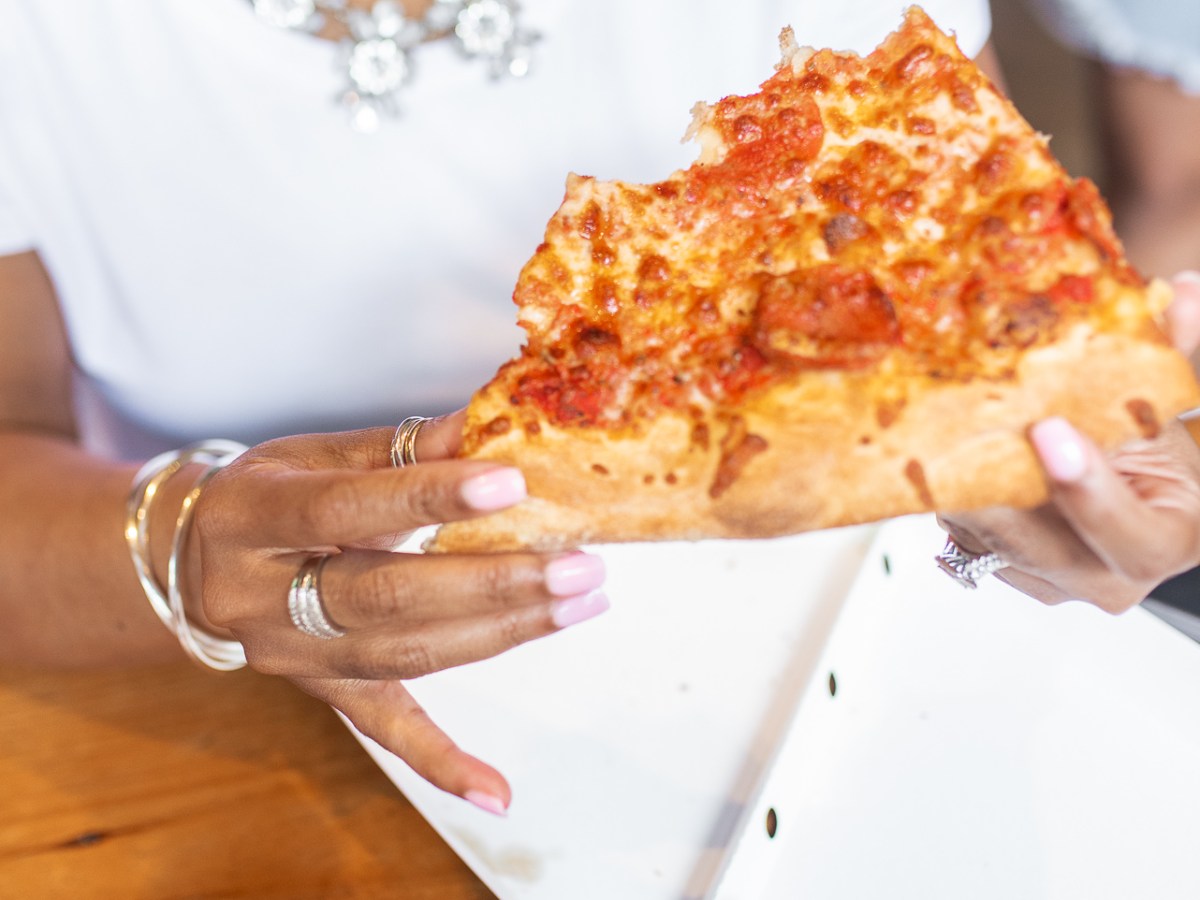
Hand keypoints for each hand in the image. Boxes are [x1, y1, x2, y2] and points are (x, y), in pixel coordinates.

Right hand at [180, 412, 608, 813]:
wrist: (194, 559)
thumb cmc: (268, 493)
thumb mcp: (315, 454)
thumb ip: (401, 448)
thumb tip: (488, 426)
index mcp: (252, 516)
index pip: (346, 508)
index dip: (429, 496)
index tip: (511, 483)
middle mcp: (260, 596)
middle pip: (384, 594)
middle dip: (489, 582)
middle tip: (575, 565)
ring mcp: (291, 656)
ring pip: (402, 653)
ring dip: (500, 632)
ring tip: (578, 604)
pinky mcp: (322, 692)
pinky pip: (382, 730)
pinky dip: (443, 762)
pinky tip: (498, 792)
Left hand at [940, 272, 1199, 612]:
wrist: (1130, 494)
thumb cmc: (1158, 455)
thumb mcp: (1173, 406)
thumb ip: (1175, 353)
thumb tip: (1178, 292)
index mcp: (1163, 543)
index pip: (1125, 533)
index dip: (1087, 488)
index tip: (1049, 429)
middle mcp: (1099, 577)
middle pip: (1030, 538)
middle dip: (988, 472)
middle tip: (952, 412)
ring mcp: (1043, 578)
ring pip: (983, 532)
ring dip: (953, 474)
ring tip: (928, 413)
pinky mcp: (995, 567)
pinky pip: (959, 528)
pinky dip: (945, 483)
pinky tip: (926, 437)